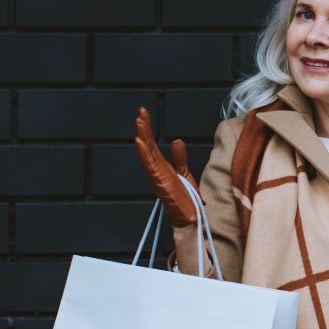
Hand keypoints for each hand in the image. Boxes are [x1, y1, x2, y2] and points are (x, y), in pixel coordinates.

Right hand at [134, 105, 201, 227]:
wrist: (189, 217)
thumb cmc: (185, 197)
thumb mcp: (184, 172)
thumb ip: (179, 156)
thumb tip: (177, 140)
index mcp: (160, 165)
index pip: (151, 144)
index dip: (147, 128)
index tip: (143, 113)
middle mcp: (156, 169)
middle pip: (147, 145)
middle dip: (143, 128)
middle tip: (140, 111)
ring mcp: (157, 175)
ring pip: (146, 152)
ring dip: (142, 136)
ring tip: (139, 121)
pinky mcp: (160, 182)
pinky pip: (150, 165)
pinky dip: (144, 153)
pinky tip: (139, 141)